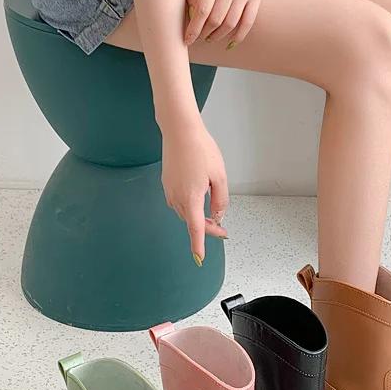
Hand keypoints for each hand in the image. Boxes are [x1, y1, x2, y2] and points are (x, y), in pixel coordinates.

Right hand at [161, 120, 228, 263]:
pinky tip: (199, 198)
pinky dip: (190, 206)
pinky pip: (180, 202)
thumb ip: (220, 200)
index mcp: (191, 198)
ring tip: (214, 214)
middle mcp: (177, 198)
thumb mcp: (220, 176)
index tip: (198, 259)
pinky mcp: (167, 184)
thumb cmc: (200, 149)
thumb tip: (217, 216)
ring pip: (186, 213)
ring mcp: (169, 191)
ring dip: (199, 217)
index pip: (195, 229)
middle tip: (223, 229)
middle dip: (208, 227)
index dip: (198, 245)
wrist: (179, 130)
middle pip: (192, 222)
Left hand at [185, 0, 266, 47]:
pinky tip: (230, 42)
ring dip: (219, 36)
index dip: (194, 28)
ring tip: (212, 38)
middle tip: (200, 37)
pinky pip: (247, 23)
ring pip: (230, 24)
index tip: (188, 40)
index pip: (202, 10)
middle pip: (216, 19)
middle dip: (205, 33)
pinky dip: (238, 36)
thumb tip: (192, 16)